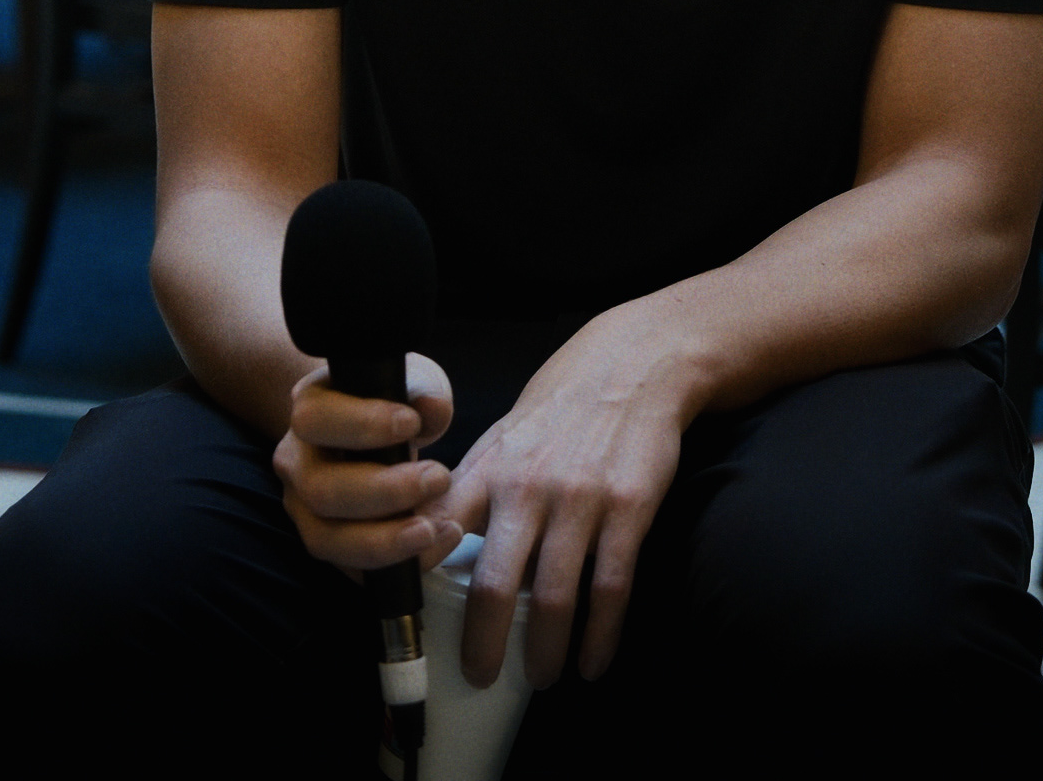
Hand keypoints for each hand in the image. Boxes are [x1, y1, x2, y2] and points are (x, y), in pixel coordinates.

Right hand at [273, 353, 464, 578]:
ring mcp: (304, 509)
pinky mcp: (328, 545)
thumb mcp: (412, 384)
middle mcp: (296, 462)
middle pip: (320, 489)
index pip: (314, 418)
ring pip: (325, 539)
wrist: (378, 433)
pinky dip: (396, 563)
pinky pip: (351, 568)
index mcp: (311, 409)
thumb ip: (424, 393)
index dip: (360, 424)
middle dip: (383, 491)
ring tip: (434, 528)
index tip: (411, 423)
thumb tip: (432, 408)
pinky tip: (437, 541)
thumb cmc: (393, 402)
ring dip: (384, 540)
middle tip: (438, 478)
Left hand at [439, 314, 696, 691]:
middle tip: (478, 678)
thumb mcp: (502, 436)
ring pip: (553, 597)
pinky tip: (593, 663)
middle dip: (482, 644)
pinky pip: (611, 589)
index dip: (414, 580)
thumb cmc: (561, 407)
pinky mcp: (630, 509)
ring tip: (540, 677)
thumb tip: (428, 540)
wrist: (635, 363)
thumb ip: (469, 488)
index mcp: (488, 469)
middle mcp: (527, 487)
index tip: (407, 623)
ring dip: (544, 650)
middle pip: (492, 584)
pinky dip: (600, 637)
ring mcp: (580, 500)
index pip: (434, 531)